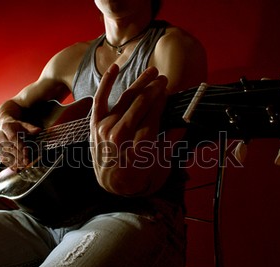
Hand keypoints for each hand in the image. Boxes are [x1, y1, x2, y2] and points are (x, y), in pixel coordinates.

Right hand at [0, 120, 40, 170]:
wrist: (4, 126)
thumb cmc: (16, 126)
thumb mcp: (23, 125)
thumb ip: (30, 128)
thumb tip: (38, 130)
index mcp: (6, 127)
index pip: (13, 138)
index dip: (20, 146)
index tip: (27, 153)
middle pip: (9, 147)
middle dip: (18, 156)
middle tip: (26, 163)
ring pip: (5, 154)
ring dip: (14, 162)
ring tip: (22, 167)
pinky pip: (2, 158)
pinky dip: (9, 164)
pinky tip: (16, 168)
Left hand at [90, 64, 169, 195]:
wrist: (114, 185)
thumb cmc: (142, 175)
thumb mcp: (162, 164)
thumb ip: (171, 141)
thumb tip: (185, 121)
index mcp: (138, 148)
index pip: (153, 115)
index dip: (162, 99)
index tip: (169, 88)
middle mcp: (119, 137)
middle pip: (139, 105)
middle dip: (153, 88)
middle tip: (164, 78)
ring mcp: (104, 130)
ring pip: (124, 100)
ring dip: (138, 83)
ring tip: (151, 72)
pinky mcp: (94, 126)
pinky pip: (100, 100)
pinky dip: (106, 83)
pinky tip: (115, 68)